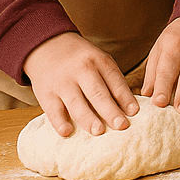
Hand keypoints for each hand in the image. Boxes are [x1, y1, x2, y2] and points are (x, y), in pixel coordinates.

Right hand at [23, 32, 137, 137]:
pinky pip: (53, 110)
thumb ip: (112, 80)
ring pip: (76, 102)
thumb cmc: (81, 60)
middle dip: (110, 110)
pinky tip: (67, 132)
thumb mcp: (99, 60)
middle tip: (121, 125)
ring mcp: (62, 82)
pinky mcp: (46, 93)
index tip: (134, 112)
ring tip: (99, 131)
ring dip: (88, 118)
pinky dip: (59, 122)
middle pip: (97, 93)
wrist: (48, 47)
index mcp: (99, 61)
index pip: (115, 81)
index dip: (125, 97)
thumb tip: (128, 108)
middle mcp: (81, 70)